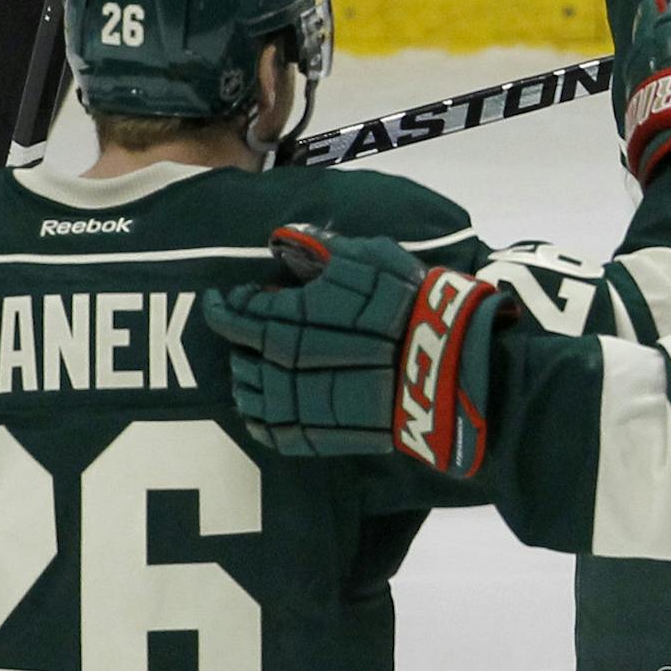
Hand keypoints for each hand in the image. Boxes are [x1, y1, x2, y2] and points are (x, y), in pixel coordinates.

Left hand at [201, 225, 509, 475]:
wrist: (442, 363)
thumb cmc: (404, 302)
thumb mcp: (367, 256)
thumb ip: (321, 246)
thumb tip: (284, 237)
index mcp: (285, 318)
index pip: (236, 313)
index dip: (227, 303)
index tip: (228, 295)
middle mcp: (281, 364)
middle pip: (240, 355)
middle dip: (238, 340)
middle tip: (244, 328)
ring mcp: (299, 403)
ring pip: (251, 395)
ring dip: (245, 379)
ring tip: (251, 367)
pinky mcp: (320, 433)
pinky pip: (273, 432)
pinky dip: (260, 422)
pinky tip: (262, 411)